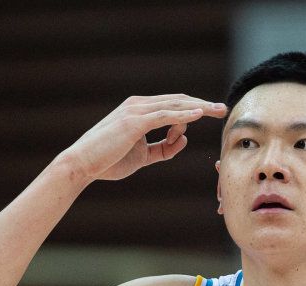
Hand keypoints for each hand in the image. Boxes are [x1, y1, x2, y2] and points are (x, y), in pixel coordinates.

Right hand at [62, 94, 226, 181]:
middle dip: (202, 104)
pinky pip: (164, 115)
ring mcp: (135, 111)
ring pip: (174, 105)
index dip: (193, 110)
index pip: (172, 105)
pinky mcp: (133, 122)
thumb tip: (183, 138)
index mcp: (139, 111)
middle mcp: (138, 105)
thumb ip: (163, 148)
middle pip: (177, 100)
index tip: (210, 117)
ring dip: (198, 107)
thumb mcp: (142, 156)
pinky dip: (183, 114)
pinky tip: (199, 115)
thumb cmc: (108, 161)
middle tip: (223, 109)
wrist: (81, 165)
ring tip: (218, 111)